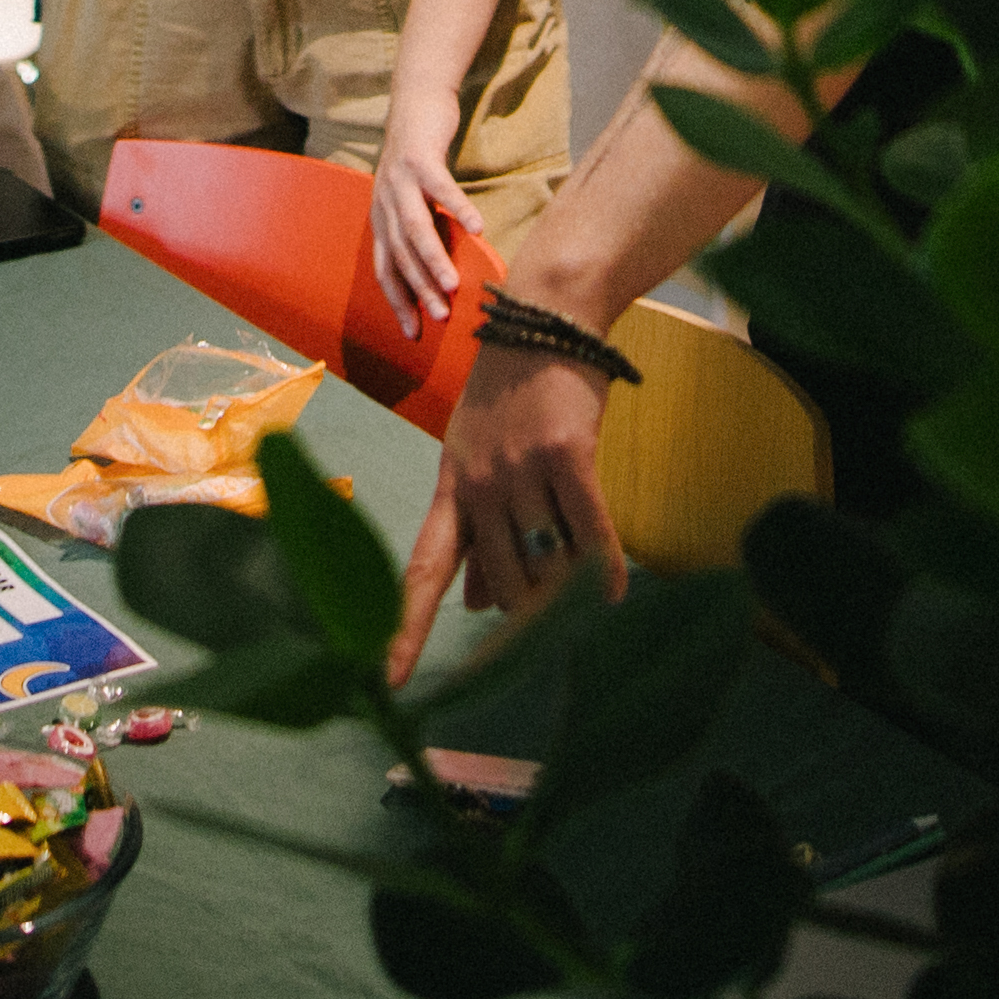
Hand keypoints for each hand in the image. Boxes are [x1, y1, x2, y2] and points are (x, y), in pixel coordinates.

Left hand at [360, 127, 468, 350]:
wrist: (416, 103)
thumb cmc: (419, 160)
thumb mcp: (412, 199)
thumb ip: (422, 231)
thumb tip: (441, 273)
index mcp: (381, 219)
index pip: (385, 269)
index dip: (398, 301)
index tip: (414, 333)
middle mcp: (384, 203)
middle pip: (400, 254)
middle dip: (419, 289)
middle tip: (439, 317)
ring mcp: (399, 181)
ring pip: (415, 227)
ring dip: (433, 258)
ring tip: (453, 284)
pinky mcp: (421, 158)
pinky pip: (441, 188)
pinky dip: (458, 208)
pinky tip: (478, 228)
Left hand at [386, 348, 617, 677]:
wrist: (546, 318)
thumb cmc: (513, 394)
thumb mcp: (477, 459)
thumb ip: (480, 533)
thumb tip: (479, 606)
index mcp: (450, 487)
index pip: (421, 570)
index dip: (403, 628)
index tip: (385, 681)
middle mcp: (478, 483)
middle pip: (505, 579)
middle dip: (532, 607)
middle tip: (556, 603)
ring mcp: (521, 468)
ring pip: (549, 559)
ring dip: (572, 580)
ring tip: (586, 573)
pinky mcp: (567, 454)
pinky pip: (589, 531)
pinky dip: (603, 567)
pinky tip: (612, 593)